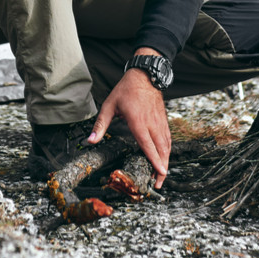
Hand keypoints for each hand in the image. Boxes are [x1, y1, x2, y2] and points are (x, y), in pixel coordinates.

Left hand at [87, 55, 171, 188]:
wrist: (145, 75)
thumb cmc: (126, 89)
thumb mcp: (109, 105)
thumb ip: (100, 125)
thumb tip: (90, 140)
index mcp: (138, 121)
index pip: (147, 144)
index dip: (154, 160)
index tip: (160, 173)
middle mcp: (151, 123)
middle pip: (160, 149)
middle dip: (162, 167)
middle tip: (159, 183)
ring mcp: (159, 121)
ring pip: (166, 145)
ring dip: (166, 161)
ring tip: (162, 175)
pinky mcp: (163, 120)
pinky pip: (168, 138)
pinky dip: (168, 150)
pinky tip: (165, 157)